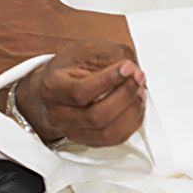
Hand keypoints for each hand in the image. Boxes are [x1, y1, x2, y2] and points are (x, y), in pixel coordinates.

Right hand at [14, 41, 145, 146]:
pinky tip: (136, 105)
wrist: (52, 89)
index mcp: (52, 89)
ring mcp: (73, 132)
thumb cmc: (66, 68)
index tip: (128, 67)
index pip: (80, 92)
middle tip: (138, 76)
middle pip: (96, 116)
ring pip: (108, 133)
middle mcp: (58, 115)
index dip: (108, 80)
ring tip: (140, 90)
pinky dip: (132, 123)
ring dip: (131, 111)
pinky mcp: (88, 141)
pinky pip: (115, 140)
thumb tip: (132, 68)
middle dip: (124, 95)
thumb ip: (107, 55)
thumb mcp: (81, 51)